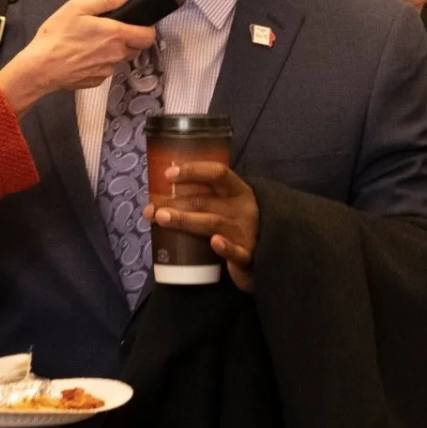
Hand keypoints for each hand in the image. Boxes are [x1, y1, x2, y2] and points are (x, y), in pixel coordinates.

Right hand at [0, 0, 155, 114]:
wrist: (40, 68)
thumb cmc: (55, 37)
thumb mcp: (77, 8)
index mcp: (115, 34)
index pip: (148, 35)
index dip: (146, 28)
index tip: (137, 23)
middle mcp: (115, 54)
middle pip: (136, 47)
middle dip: (128, 38)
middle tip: (109, 30)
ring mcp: (107, 70)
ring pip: (120, 58)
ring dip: (113, 50)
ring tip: (91, 42)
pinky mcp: (97, 81)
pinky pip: (106, 69)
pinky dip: (100, 62)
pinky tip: (83, 56)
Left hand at [146, 161, 258, 291]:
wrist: (274, 251)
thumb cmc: (239, 222)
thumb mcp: (228, 204)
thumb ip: (205, 196)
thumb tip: (162, 194)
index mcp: (237, 190)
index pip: (217, 173)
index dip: (192, 171)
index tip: (168, 174)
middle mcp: (241, 208)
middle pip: (205, 201)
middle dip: (176, 203)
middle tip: (152, 208)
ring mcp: (245, 232)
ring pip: (212, 223)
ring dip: (186, 220)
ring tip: (162, 219)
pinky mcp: (247, 256)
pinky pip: (237, 252)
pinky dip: (226, 248)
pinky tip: (214, 243)